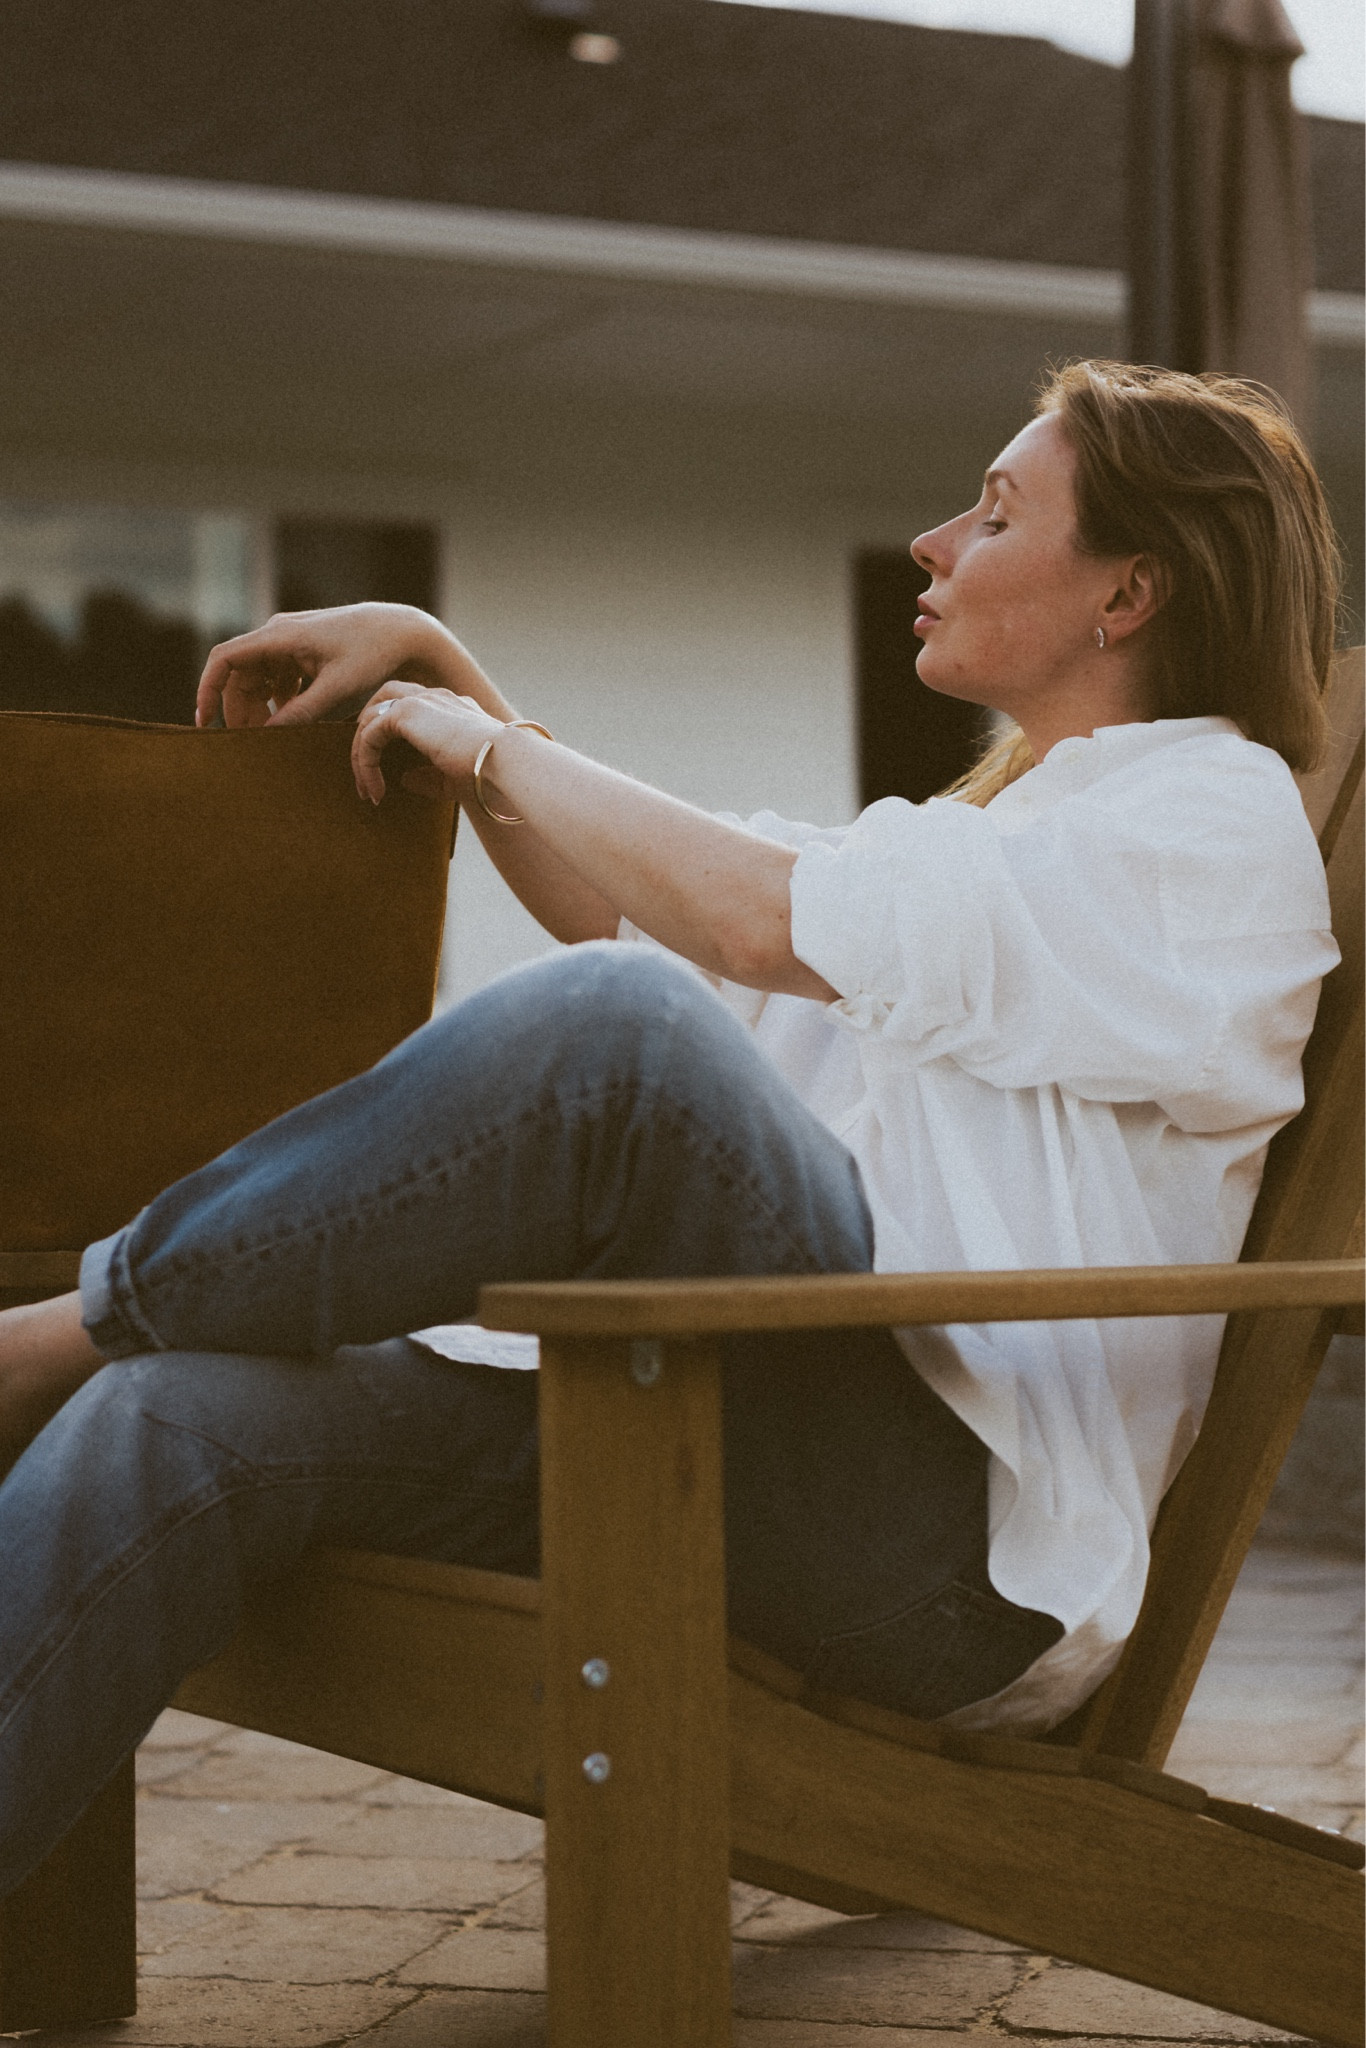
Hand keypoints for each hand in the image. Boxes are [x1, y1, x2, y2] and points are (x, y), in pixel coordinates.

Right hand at [195, 604, 503, 729]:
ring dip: (261, 707)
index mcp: (279, 636)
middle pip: (241, 675)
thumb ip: (301, 713)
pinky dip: (280, 701)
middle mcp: (279, 635)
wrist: (403, 632)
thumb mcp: (337, 689)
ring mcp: (291, 643)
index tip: (205, 721)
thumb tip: (267, 735)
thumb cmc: (372, 654)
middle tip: (252, 742)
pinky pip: (279, 678)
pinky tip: (292, 721)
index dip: (208, 689)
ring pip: (259, 679)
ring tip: (273, 736)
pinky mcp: (305, 652)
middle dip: (241, 709)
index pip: (225, 659)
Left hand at [351, 683, 503, 804]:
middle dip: (367, 732)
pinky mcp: (406, 713)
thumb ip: (428, 775)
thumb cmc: (487, 774)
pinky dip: (365, 762)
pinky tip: (374, 789)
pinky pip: (369, 735)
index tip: (387, 774)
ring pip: (370, 717)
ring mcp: (419, 700)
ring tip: (365, 788)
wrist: (502, 763)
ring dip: (361, 753)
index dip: (390, 735)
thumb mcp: (453, 777)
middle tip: (363, 770)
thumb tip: (405, 779)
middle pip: (383, 700)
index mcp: (448, 706)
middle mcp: (433, 696)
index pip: (409, 706)